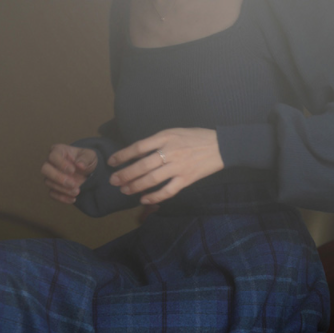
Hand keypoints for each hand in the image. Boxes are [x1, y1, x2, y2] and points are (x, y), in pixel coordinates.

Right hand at [41, 144, 97, 203]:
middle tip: (72, 184)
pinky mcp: (54, 187)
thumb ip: (86, 159)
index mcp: (59, 151)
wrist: (88, 172)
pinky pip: (52, 194)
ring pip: (48, 182)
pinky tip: (73, 199)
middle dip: (58, 178)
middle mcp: (51, 162)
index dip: (61, 164)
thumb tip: (80, 165)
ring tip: (77, 191)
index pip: (53, 156)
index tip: (73, 170)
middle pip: (45, 169)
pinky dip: (61, 198)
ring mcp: (51, 175)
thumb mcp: (90, 156)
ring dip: (63, 189)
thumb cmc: (86, 160)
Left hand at [107, 128, 224, 204]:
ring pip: (152, 179)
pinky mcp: (186, 179)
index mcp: (165, 137)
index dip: (123, 155)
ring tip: (125, 190)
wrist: (221, 146)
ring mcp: (178, 167)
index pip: (138, 147)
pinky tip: (144, 200)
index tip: (112, 162)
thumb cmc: (196, 138)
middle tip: (114, 181)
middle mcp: (170, 152)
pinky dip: (154, 197)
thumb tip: (138, 154)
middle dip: (125, 174)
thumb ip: (158, 142)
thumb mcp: (175, 132)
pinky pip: (167, 191)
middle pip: (142, 165)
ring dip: (136, 186)